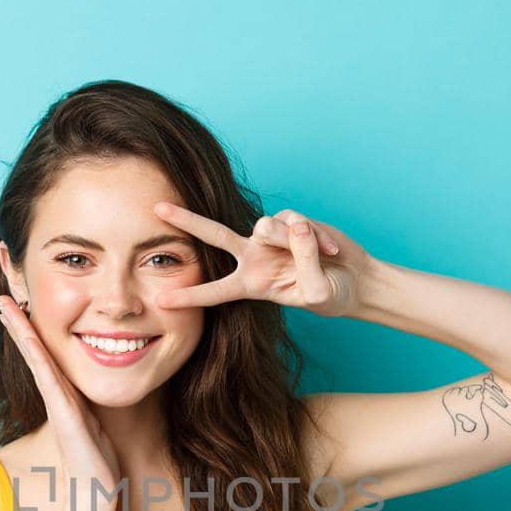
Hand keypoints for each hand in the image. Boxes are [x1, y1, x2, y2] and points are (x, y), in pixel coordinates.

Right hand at [0, 295, 122, 510]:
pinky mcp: (66, 418)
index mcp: (65, 396)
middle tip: (2, 298)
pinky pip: (51, 382)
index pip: (45, 357)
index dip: (31, 332)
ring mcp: (59, 407)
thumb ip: (90, 408)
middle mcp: (58, 397)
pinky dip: (39, 360)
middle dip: (19, 325)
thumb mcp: (96, 426)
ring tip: (7, 308)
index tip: (19, 308)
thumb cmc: (97, 464)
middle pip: (35, 353)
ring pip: (38, 361)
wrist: (94, 495)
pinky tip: (30, 341)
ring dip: (22, 333)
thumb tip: (93, 397)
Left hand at [151, 201, 371, 318]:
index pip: (215, 290)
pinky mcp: (290, 219)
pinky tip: (330, 251)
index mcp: (251, 284)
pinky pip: (294, 221)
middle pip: (214, 235)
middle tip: (157, 209)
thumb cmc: (331, 294)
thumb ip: (304, 260)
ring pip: (265, 227)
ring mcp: (271, 237)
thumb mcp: (316, 291)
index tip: (160, 301)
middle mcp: (254, 257)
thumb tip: (294, 226)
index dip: (189, 296)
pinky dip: (315, 237)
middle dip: (186, 221)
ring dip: (291, 242)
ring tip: (318, 257)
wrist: (354, 280)